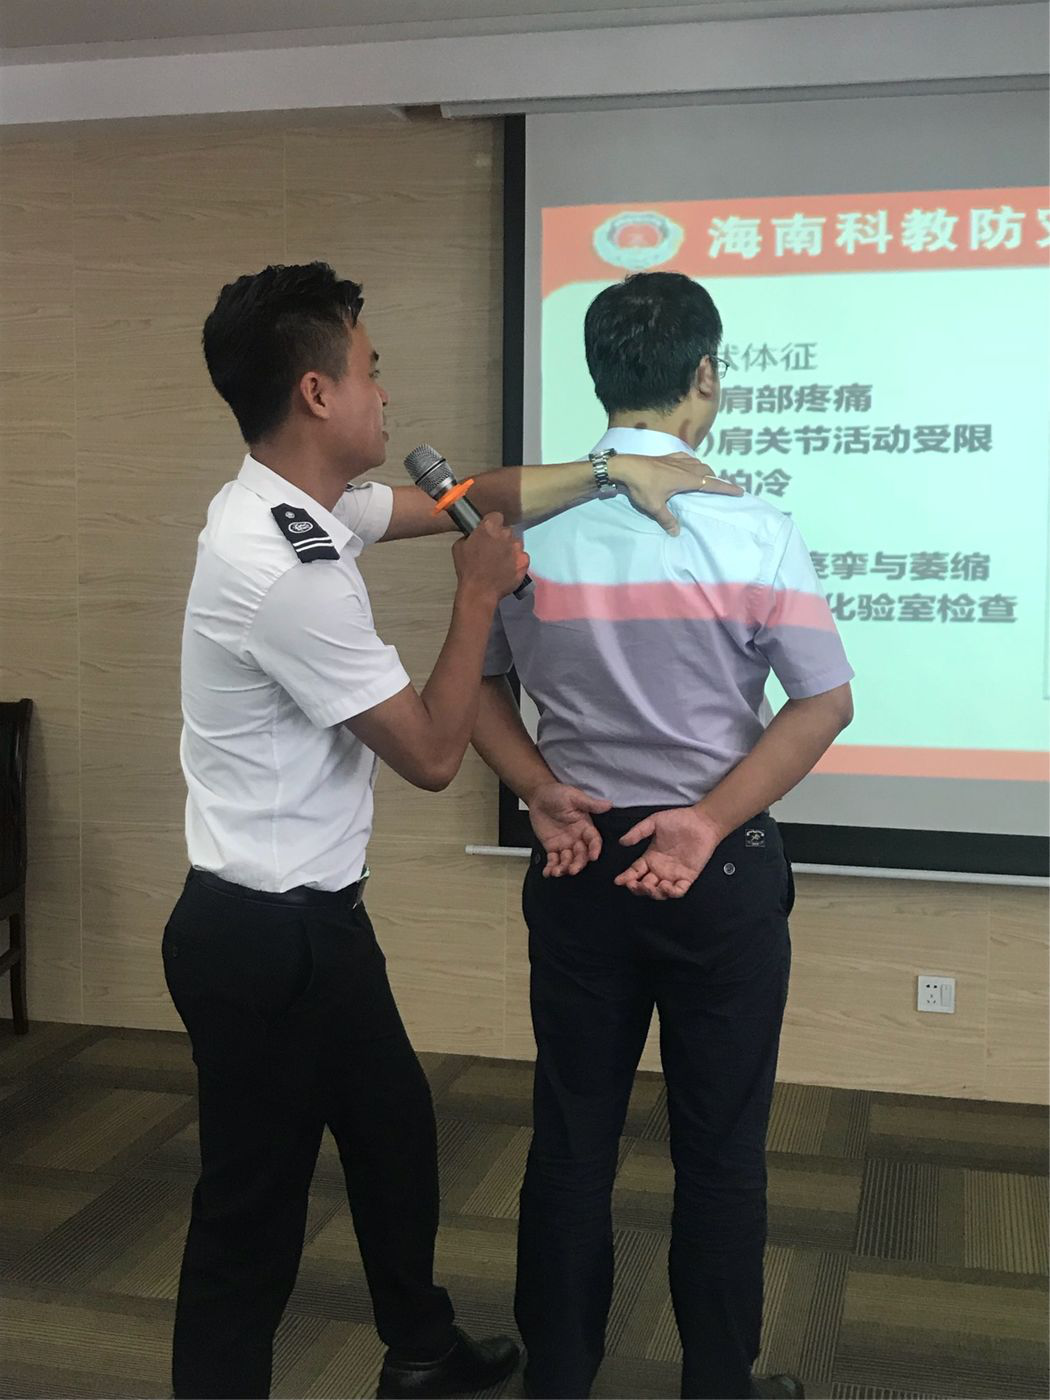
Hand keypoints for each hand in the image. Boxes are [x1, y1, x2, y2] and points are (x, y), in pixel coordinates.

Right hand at [453, 512, 529, 601]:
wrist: (479, 591)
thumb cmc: (467, 570)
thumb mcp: (459, 547)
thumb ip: (470, 536)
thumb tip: (474, 536)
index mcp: (489, 527)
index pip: (496, 516)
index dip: (492, 524)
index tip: (489, 532)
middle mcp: (506, 534)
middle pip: (507, 531)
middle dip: (501, 538)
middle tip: (493, 550)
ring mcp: (517, 548)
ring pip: (516, 544)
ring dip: (510, 550)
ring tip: (501, 562)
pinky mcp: (524, 561)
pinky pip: (523, 557)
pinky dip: (517, 562)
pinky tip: (508, 569)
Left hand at [527, 780, 611, 876]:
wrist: (539, 796)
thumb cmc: (558, 794)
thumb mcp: (574, 796)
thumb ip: (590, 804)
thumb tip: (608, 804)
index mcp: (585, 826)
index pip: (594, 840)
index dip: (595, 849)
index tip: (594, 856)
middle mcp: (577, 838)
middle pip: (582, 855)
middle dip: (578, 863)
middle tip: (573, 869)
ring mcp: (565, 844)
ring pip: (568, 860)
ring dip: (564, 868)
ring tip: (558, 872)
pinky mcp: (552, 848)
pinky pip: (553, 860)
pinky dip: (551, 868)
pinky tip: (548, 873)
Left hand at [611, 453, 742, 534]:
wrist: (625, 467)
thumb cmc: (642, 486)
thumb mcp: (654, 506)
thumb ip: (667, 519)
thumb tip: (676, 532)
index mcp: (686, 479)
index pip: (711, 483)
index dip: (726, 488)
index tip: (739, 490)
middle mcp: (685, 467)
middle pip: (707, 471)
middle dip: (716, 479)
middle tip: (720, 487)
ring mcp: (676, 460)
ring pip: (697, 463)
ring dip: (705, 470)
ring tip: (706, 478)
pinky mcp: (666, 456)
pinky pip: (685, 457)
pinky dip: (692, 461)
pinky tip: (688, 464)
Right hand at [614, 805, 723, 899]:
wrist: (702, 821)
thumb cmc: (679, 819)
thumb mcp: (654, 822)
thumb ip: (638, 832)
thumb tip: (622, 842)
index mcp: (651, 857)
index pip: (635, 872)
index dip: (626, 878)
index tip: (618, 881)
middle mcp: (660, 869)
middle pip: (645, 886)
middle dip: (637, 888)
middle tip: (634, 885)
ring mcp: (674, 874)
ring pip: (660, 892)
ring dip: (653, 893)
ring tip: (650, 886)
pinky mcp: (688, 877)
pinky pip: (678, 891)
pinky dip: (671, 892)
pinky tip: (666, 885)